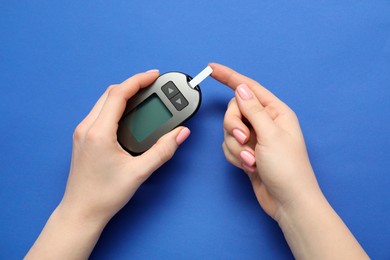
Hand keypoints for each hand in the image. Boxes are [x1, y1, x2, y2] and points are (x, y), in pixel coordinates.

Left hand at [26, 70, 190, 258]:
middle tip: (151, 83)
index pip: (118, 94)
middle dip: (132, 84)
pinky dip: (114, 105)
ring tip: (142, 94)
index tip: (154, 75)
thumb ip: (163, 150)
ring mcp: (82, 132)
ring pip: (102, 101)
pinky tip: (126, 111)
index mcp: (99, 132)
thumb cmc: (105, 195)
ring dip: (122, 93)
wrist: (81, 211)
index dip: (138, 80)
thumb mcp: (139, 172)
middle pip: (109, 93)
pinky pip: (98, 112)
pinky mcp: (82, 138)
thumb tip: (181, 133)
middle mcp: (87, 128)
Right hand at [210, 63, 367, 258]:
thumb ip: (253, 109)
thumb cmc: (289, 169)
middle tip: (245, 139)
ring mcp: (255, 138)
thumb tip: (241, 87)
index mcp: (276, 112)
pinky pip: (229, 146)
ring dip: (237, 147)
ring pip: (229, 130)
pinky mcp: (247, 152)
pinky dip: (235, 157)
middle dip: (234, 126)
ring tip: (252, 160)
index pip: (249, 87)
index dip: (229, 77)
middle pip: (234, 110)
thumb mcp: (271, 135)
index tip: (211, 68)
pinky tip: (249, 167)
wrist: (287, 202)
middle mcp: (264, 122)